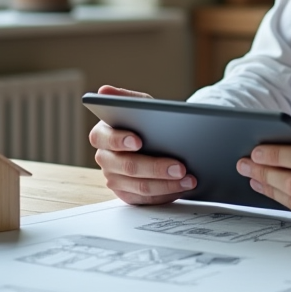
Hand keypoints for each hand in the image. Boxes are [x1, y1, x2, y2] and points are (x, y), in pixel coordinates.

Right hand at [88, 85, 196, 204]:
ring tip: (189, 178)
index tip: (139, 140)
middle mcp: (105, 158)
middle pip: (127, 166)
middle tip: (180, 166)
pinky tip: (183, 187)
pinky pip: (146, 199)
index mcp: (102, 134)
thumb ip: (125, 98)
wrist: (160, 140)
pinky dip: (167, 194)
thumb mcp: (141, 106)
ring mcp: (115, 179)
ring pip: (139, 186)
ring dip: (167, 184)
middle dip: (155, 167)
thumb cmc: (147, 121)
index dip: (120, 139)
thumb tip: (103, 91)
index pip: (104, 138)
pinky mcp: (128, 194)